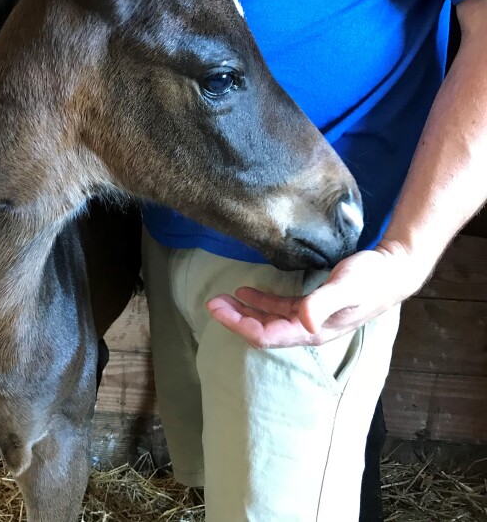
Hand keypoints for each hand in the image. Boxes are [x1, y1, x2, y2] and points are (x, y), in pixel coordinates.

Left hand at [205, 241, 429, 347]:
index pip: (266, 336)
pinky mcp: (312, 306)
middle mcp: (308, 329)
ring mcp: (309, 319)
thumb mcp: (347, 286)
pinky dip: (260, 302)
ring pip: (268, 320)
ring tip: (222, 298)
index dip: (238, 325)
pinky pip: (279, 309)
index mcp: (313, 331)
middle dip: (235, 320)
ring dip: (244, 311)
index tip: (216, 308)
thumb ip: (324, 302)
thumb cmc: (372, 279)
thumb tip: (302, 320)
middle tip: (211, 303)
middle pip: (262, 331)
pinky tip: (246, 292)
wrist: (395, 271)